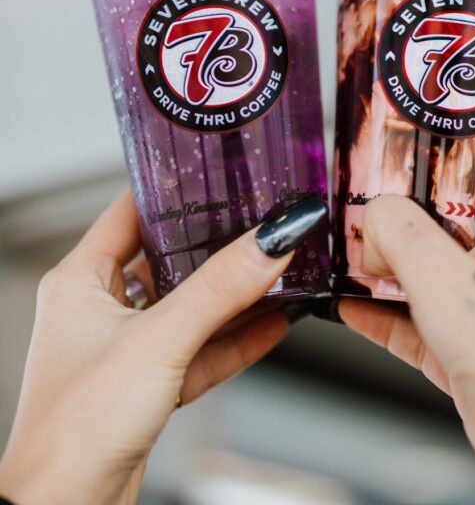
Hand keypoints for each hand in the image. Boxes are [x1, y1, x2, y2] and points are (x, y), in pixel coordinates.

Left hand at [0, 191, 325, 504]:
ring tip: (277, 267)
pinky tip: (273, 323)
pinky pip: (200, 350)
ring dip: (233, 294)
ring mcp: (125, 350)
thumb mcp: (157, 341)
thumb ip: (219, 290)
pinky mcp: (147, 387)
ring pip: (189, 307)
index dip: (172, 187)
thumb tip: (271, 241)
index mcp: (79, 280)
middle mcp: (98, 310)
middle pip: (167, 257)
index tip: (216, 169)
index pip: (130, 212)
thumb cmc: (71, 431)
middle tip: (259, 217)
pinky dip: (235, 338)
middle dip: (215, 242)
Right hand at [339, 187, 474, 483]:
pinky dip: (388, 319)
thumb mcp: (440, 270)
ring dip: (400, 277)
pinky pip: (422, 331)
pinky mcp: (472, 362)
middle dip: (424, 230)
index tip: (460, 175)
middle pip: (469, 240)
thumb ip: (400, 231)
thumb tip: (375, 216)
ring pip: (442, 287)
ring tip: (358, 264)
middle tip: (386, 219)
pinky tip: (353, 312)